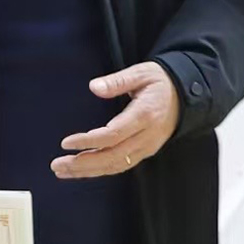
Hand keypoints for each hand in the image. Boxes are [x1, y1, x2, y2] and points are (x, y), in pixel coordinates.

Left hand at [52, 62, 180, 178]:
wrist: (185, 96)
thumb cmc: (160, 82)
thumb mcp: (140, 73)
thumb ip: (117, 81)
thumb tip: (94, 87)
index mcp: (144, 115)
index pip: (113, 135)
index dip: (89, 142)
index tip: (66, 143)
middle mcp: (147, 136)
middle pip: (112, 157)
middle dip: (83, 164)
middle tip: (57, 165)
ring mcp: (147, 147)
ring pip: (116, 165)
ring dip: (88, 171)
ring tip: (63, 171)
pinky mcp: (145, 151)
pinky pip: (121, 165)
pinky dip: (101, 170)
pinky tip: (83, 171)